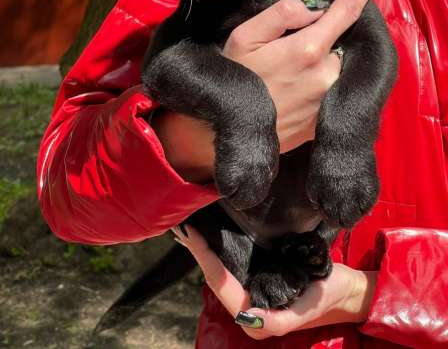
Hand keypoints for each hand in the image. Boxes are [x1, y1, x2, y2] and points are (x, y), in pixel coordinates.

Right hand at [154, 0, 375, 178]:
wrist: (230, 133)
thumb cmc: (235, 79)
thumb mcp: (244, 37)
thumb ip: (282, 14)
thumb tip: (314, 10)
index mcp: (308, 49)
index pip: (345, 13)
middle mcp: (327, 75)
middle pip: (340, 43)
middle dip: (327, 38)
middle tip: (295, 46)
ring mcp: (329, 100)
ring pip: (337, 67)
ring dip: (324, 62)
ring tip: (292, 72)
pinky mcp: (326, 121)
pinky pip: (333, 91)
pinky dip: (322, 84)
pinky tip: (296, 90)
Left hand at [172, 224, 377, 339]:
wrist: (346, 290)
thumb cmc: (326, 299)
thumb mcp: (305, 309)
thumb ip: (275, 320)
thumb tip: (245, 316)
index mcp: (254, 316)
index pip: (220, 283)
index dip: (204, 258)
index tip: (191, 235)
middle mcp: (248, 302)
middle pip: (215, 276)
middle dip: (199, 252)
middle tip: (184, 226)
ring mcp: (253, 289)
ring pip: (221, 270)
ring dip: (206, 250)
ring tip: (191, 228)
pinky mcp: (260, 276)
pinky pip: (233, 264)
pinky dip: (220, 249)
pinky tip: (213, 234)